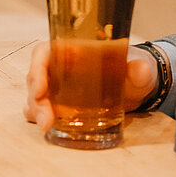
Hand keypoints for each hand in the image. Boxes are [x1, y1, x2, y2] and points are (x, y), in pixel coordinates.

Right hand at [23, 40, 159, 129]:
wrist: (135, 87)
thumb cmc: (130, 71)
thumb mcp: (137, 70)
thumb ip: (138, 69)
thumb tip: (140, 69)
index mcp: (72, 51)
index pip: (44, 53)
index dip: (37, 68)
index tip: (40, 88)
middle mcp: (60, 67)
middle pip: (36, 77)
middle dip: (36, 98)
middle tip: (45, 119)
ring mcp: (58, 86)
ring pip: (36, 94)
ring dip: (36, 109)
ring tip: (46, 125)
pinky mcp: (61, 103)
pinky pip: (42, 107)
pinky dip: (39, 116)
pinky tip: (46, 126)